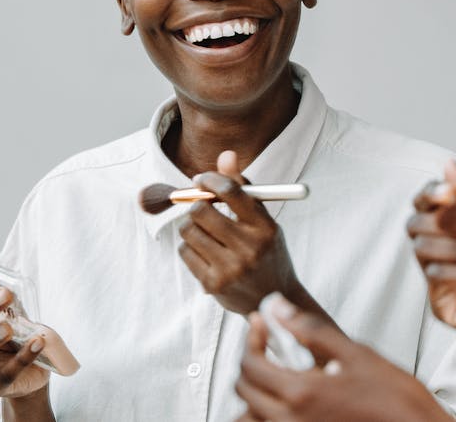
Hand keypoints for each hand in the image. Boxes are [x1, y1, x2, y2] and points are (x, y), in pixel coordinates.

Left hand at [178, 150, 306, 315]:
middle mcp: (250, 248)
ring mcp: (231, 268)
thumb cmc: (265, 253)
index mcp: (265, 228)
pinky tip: (204, 251)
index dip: (211, 179)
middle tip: (200, 205)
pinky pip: (185, 251)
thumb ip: (242, 189)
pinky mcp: (213, 284)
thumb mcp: (262, 221)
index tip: (201, 179)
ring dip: (190, 225)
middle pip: (202, 210)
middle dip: (197, 204)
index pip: (232, 192)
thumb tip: (226, 155)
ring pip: (188, 229)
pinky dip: (189, 246)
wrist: (271, 300)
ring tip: (203, 230)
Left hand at [235, 298, 452, 421]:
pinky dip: (264, 412)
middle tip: (263, 343)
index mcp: (302, 393)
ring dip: (251, 392)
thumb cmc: (396, 399)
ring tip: (267, 373)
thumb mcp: (355, 353)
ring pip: (250, 415)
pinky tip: (283, 398)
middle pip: (244, 389)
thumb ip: (310, 330)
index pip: (251, 363)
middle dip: (248, 361)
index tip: (260, 323)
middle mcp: (291, 420)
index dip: (251, 338)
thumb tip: (277, 307)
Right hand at [406, 160, 455, 392]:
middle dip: (448, 224)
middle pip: (414, 224)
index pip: (425, 204)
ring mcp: (441, 277)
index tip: (449, 193)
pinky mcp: (441, 302)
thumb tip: (450, 165)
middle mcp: (445, 251)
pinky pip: (434, 276)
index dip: (430, 194)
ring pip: (422, 248)